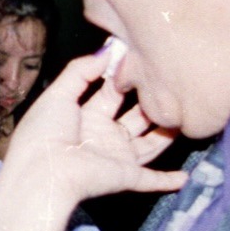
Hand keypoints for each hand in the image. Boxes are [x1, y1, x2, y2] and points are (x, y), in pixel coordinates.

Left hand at [2, 50, 185, 209]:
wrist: (42, 173)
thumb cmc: (45, 132)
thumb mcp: (59, 93)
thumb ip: (82, 70)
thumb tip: (108, 50)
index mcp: (85, 116)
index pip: (112, 93)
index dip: (126, 79)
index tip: (143, 61)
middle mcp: (104, 137)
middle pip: (135, 118)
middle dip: (152, 103)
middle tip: (171, 85)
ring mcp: (117, 157)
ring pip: (149, 144)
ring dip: (166, 133)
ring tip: (187, 116)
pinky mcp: (126, 176)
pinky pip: (151, 180)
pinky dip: (168, 181)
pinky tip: (186, 178)